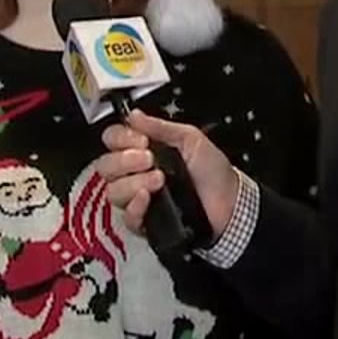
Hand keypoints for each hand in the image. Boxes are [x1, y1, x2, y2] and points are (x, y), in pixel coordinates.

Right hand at [96, 111, 236, 239]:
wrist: (231, 204)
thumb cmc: (213, 171)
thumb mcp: (191, 139)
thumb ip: (161, 127)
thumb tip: (134, 115)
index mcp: (143, 151)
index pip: (112, 141)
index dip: (120, 138)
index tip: (141, 140)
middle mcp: (135, 174)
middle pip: (105, 166)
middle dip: (124, 160)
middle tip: (149, 158)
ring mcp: (138, 199)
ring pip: (113, 191)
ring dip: (133, 182)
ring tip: (159, 179)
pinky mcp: (145, 223)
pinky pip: (126, 217)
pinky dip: (134, 206)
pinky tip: (147, 197)